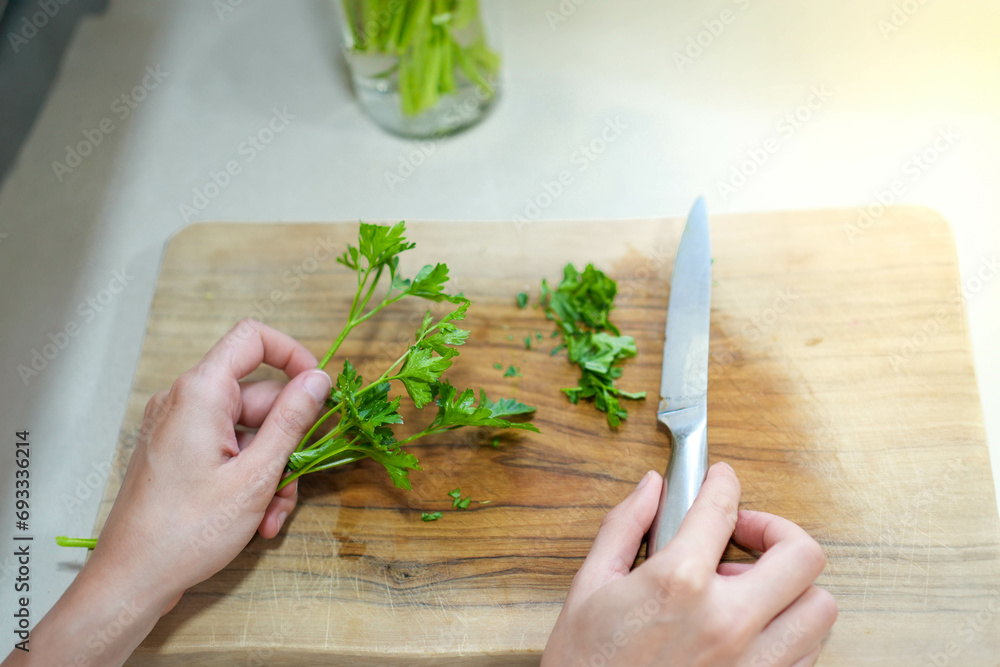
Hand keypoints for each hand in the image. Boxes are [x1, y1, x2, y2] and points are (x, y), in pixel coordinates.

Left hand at [4, 320, 330, 666]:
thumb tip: (317, 380)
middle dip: (287, 440)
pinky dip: (247, 477)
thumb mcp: (256, 475)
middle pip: (259, 397)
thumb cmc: (187, 531)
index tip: (319, 390)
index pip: (253, 338)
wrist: (131, 579)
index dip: (294, 355)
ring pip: (247, 431)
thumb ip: (291, 420)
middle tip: (297, 482)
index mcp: (201, 393)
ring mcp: (178, 427)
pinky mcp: (177, 453)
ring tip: (271, 513)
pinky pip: (226, 449)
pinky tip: (255, 518)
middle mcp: (185, 400)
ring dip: (270, 469)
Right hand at [541, 463, 837, 666]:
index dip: (723, 481)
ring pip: (820, 607)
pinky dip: (792, 633)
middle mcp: (728, 623)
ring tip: (752, 588)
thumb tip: (651, 487)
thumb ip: (624, 527)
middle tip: (745, 534)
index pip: (722, 508)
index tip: (722, 479)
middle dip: (777, 530)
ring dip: (792, 587)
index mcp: (679, 584)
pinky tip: (754, 629)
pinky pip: (810, 655)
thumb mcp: (589, 587)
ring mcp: (753, 665)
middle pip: (802, 554)